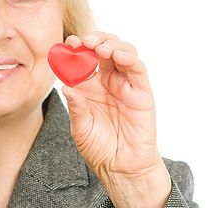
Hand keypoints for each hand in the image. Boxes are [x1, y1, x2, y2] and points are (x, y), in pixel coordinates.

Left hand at [61, 31, 170, 207]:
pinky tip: (116, 55)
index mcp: (90, 86)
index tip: (67, 43)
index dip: (76, 48)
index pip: (83, 59)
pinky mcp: (142, 91)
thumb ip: (75, 106)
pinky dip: (128, 57)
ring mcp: (125, 84)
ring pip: (122, 52)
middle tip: (84, 40)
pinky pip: (137, 68)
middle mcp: (108, 81)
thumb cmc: (99, 149)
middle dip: (95, 39)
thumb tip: (65, 86)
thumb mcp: (80, 128)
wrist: (121, 168)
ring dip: (111, 43)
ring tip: (99, 47)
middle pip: (104, 48)